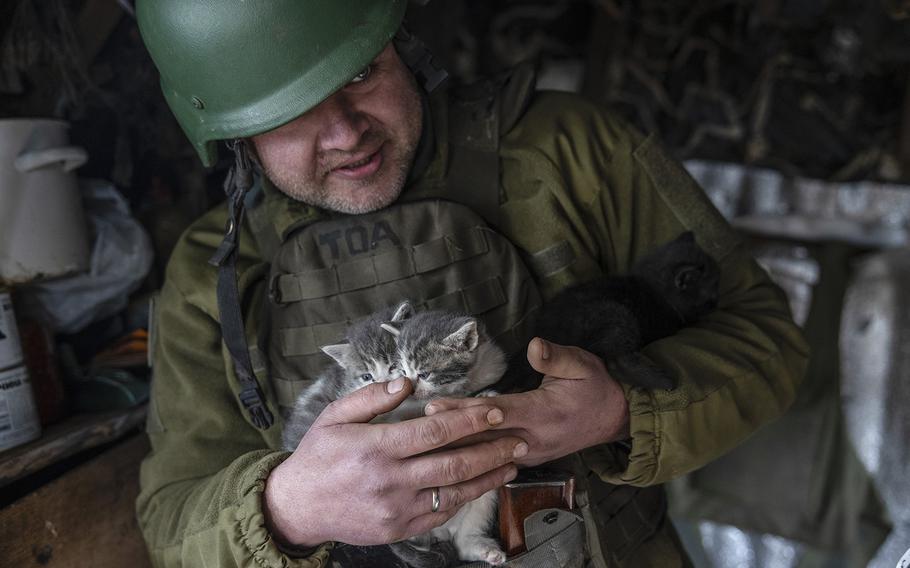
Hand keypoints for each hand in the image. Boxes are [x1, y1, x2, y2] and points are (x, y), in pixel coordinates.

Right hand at [263, 377, 526, 547]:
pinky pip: (441, 515)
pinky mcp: (399, 529)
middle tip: (518, 439)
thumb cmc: (317, 456)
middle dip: (492, 450)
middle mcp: (391, 480)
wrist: (297, 507)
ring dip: (488, 477)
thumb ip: (373, 397)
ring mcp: (397, 509)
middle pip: (455, 463)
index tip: (495, 410)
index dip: (470, 419)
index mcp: (377, 448)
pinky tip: (481, 486)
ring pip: (455, 492)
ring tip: (512, 464)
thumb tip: (409, 382)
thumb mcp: (335, 416)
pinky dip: (464, 499)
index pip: (435, 431)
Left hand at [424, 338, 628, 466]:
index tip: (438, 406)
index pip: (498, 413)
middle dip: (449, 432)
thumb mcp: (582, 363)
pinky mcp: (528, 458)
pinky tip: (449, 457)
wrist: (615, 418)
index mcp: (544, 413)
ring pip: (487, 453)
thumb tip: (534, 345)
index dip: (467, 411)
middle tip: (417, 427)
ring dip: (456, 448)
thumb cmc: (595, 387)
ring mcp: (531, 453)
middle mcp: (534, 438)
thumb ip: (556, 357)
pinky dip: (472, 458)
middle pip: (484, 437)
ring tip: (423, 443)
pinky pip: (495, 460)